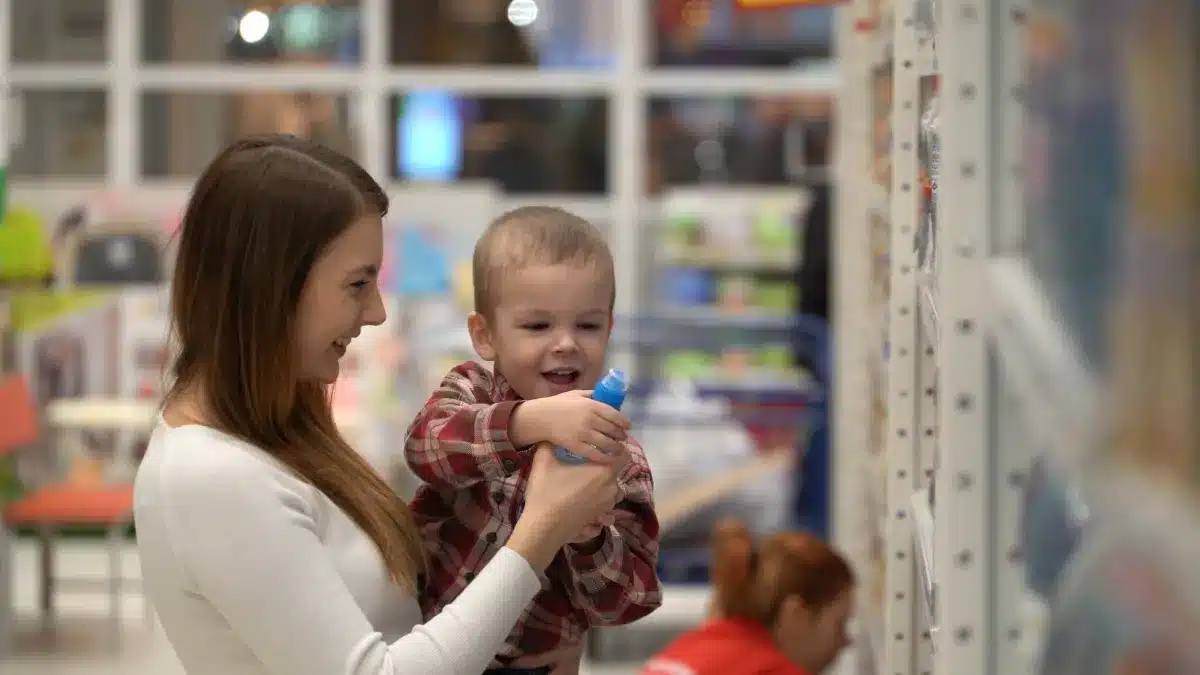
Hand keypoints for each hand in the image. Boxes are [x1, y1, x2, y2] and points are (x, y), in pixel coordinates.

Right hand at [507, 444, 625, 569]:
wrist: (542, 527)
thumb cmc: (547, 492)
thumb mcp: (543, 461)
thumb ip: (549, 444)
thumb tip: (551, 436)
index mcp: (603, 471)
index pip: (624, 455)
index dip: (616, 450)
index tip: (602, 450)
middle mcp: (611, 489)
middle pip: (616, 474)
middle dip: (604, 471)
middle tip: (585, 469)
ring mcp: (607, 507)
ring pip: (613, 494)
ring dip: (604, 490)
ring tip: (584, 488)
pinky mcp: (599, 520)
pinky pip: (606, 512)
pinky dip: (600, 510)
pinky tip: (586, 507)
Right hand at [514, 391, 631, 464]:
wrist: (540, 418)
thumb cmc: (557, 404)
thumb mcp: (576, 394)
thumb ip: (592, 395)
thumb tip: (606, 397)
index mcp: (591, 405)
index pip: (614, 415)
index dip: (624, 422)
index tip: (628, 426)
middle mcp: (590, 419)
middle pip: (612, 430)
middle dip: (621, 436)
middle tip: (623, 438)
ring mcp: (583, 433)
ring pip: (607, 443)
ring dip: (616, 447)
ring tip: (619, 449)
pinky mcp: (576, 446)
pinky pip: (595, 454)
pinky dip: (606, 457)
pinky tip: (610, 459)